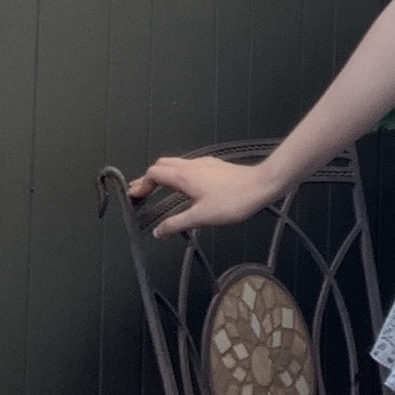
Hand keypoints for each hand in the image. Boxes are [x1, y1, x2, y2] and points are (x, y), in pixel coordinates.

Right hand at [128, 155, 276, 236]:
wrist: (261, 185)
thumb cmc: (232, 201)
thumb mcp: (200, 217)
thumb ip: (176, 223)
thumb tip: (158, 231)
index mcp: (184, 176)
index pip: (153, 174)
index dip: (141, 184)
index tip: (133, 196)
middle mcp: (191, 165)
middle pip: (162, 165)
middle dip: (149, 178)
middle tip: (141, 192)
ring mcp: (204, 163)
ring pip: (176, 164)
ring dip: (163, 174)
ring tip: (158, 188)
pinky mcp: (215, 166)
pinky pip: (189, 166)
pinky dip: (178, 174)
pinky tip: (185, 186)